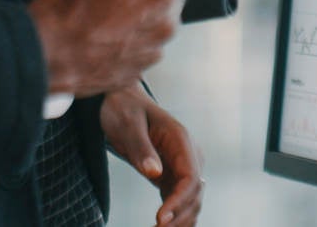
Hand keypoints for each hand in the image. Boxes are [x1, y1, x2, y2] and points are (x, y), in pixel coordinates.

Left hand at [101, 84, 203, 226]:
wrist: (122, 101)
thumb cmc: (123, 108)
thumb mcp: (128, 125)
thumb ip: (141, 148)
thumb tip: (155, 173)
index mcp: (180, 140)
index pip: (190, 177)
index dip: (179, 201)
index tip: (161, 219)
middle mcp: (187, 153)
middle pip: (195, 192)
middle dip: (180, 215)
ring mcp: (182, 165)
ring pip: (191, 199)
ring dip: (180, 219)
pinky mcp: (171, 174)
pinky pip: (179, 199)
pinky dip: (176, 215)